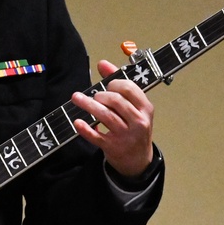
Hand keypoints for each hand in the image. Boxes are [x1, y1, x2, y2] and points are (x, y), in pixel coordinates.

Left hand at [71, 59, 154, 178]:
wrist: (138, 160)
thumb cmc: (135, 127)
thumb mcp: (135, 107)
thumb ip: (120, 84)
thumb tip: (103, 64)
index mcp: (145, 108)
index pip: (129, 88)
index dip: (114, 83)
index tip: (107, 85)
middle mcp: (138, 122)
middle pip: (116, 101)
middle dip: (101, 95)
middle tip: (95, 96)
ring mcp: (126, 136)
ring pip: (105, 117)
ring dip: (88, 105)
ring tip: (77, 99)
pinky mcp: (113, 147)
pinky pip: (96, 137)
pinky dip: (86, 129)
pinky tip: (77, 122)